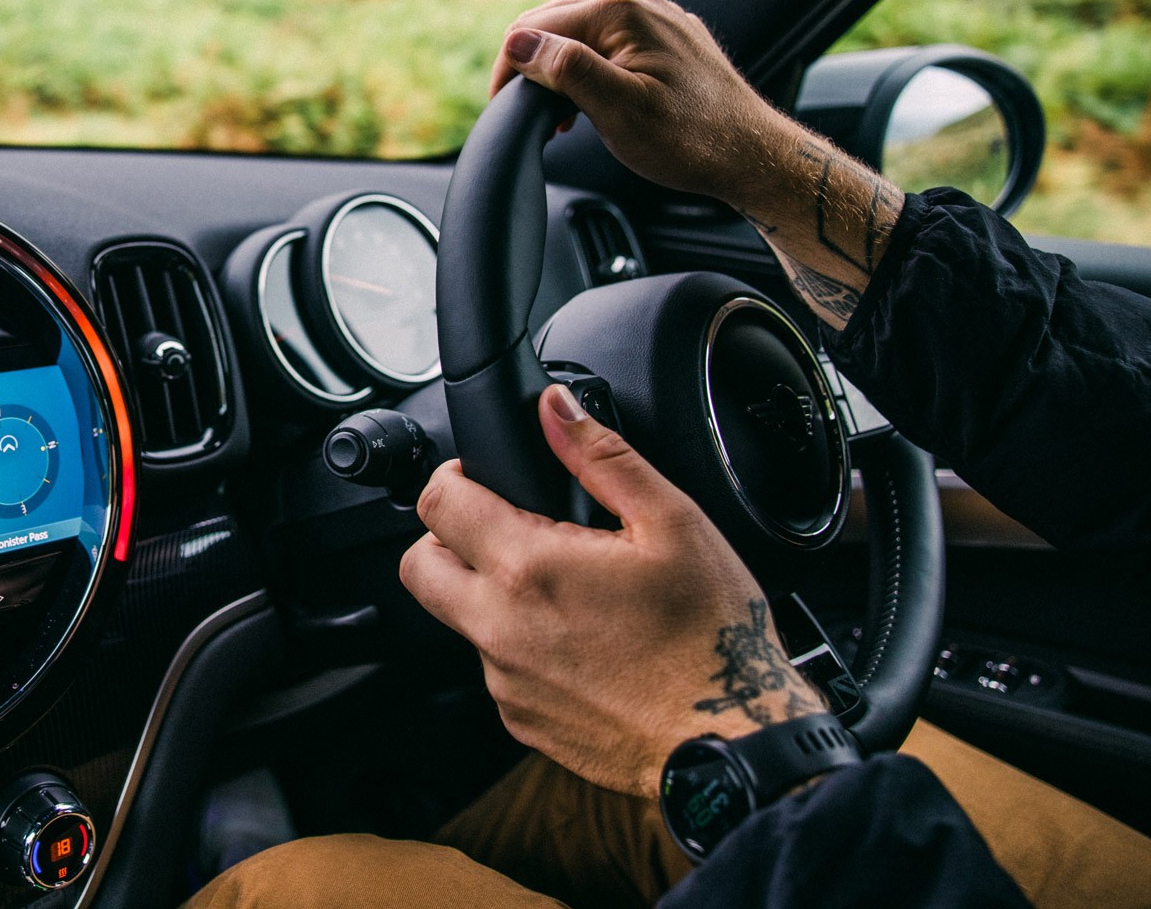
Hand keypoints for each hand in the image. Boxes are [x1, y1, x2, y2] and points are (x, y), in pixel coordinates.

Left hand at [399, 384, 825, 797]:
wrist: (729, 744)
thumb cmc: (710, 638)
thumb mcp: (672, 522)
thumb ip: (601, 456)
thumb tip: (555, 408)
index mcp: (527, 568)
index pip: (437, 502)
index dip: (454, 476)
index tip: (482, 477)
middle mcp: (499, 628)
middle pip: (420, 565)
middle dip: (447, 537)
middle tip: (500, 529)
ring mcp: (505, 680)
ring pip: (459, 619)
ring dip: (486, 594)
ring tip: (558, 588)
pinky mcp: (520, 720)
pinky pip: (495, 667)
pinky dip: (518, 645)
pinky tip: (576, 639)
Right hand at [489, 0, 904, 328]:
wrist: (753, 157)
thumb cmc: (691, 140)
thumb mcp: (616, 109)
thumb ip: (565, 68)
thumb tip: (518, 43)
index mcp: (621, 12)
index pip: (536, 26)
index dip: (511, 69)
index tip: (503, 109)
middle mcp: (641, 4)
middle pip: (556, 23)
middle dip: (532, 65)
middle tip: (528, 116)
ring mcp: (658, 21)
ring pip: (584, 34)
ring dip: (560, 70)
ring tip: (559, 118)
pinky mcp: (670, 43)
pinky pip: (613, 45)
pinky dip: (590, 71)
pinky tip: (592, 106)